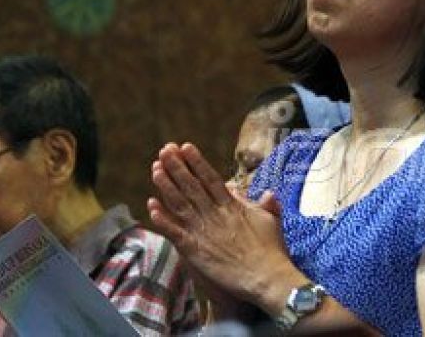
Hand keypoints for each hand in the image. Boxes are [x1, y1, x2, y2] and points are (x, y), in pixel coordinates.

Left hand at [148, 143, 301, 314]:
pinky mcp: (195, 250)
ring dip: (166, 186)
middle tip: (164, 150)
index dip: (196, 162)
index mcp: (231, 206)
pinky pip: (175, 232)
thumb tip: (268, 194)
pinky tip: (152, 206)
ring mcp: (203, 231)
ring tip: (155, 169)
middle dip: (177, 166)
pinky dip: (163, 220)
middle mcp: (215, 214)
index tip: (185, 147)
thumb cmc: (272, 250)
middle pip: (191, 185)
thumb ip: (266, 204)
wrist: (266, 276)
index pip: (210, 178)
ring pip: (180, 203)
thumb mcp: (272, 220)